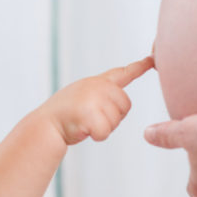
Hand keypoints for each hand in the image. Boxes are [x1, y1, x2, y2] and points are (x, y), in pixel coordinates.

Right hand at [36, 56, 153, 144]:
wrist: (44, 126)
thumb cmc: (64, 117)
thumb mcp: (83, 97)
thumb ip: (102, 95)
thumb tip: (120, 104)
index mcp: (96, 81)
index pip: (122, 73)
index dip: (139, 67)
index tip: (152, 60)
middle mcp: (97, 85)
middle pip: (125, 106)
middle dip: (112, 117)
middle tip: (90, 118)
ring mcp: (94, 98)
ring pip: (116, 121)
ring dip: (103, 128)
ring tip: (83, 122)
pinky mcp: (90, 114)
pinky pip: (106, 132)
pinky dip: (97, 136)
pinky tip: (83, 130)